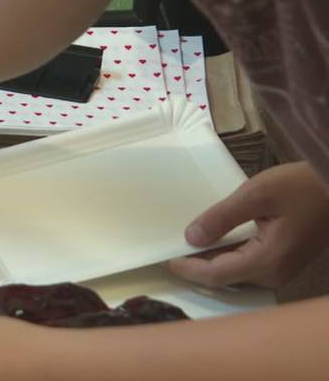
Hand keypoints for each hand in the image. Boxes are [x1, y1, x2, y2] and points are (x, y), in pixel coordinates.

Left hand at [169, 162, 328, 287]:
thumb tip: (191, 238)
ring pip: (235, 274)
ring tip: (184, 245)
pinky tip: (213, 241)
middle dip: (195, 267)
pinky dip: (227, 256)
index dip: (188, 269)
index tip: (164, 258)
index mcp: (267, 261)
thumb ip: (222, 217)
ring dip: (210, 261)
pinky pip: (247, 266)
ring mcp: (280, 271)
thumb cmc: (301, 187)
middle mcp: (273, 274)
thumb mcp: (257, 194)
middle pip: (224, 278)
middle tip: (169, 250)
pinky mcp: (282, 263)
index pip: (216, 275)